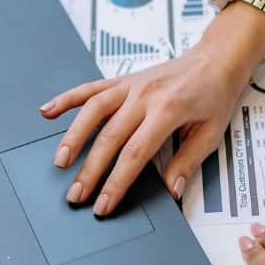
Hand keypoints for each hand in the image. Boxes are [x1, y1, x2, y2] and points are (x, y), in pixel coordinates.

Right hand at [40, 1, 264, 216]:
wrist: (216, 60)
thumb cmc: (214, 95)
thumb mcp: (211, 133)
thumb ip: (187, 162)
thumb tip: (171, 190)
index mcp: (168, 110)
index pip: (134, 154)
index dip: (116, 182)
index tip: (103, 204)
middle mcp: (144, 95)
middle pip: (109, 137)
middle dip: (90, 171)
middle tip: (76, 196)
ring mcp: (131, 85)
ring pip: (93, 111)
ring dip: (73, 137)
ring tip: (59, 162)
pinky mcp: (123, 79)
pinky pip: (91, 88)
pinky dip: (68, 99)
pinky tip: (48, 112)